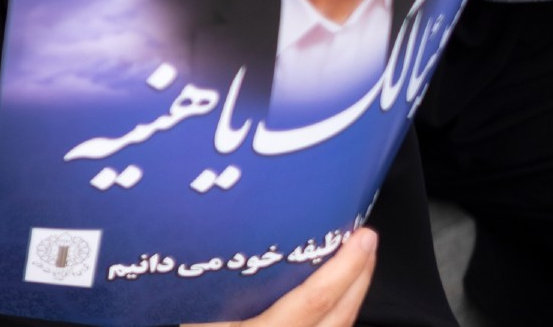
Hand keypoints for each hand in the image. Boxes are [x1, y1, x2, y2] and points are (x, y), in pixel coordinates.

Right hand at [184, 227, 377, 326]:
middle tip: (366, 240)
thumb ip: (207, 287)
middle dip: (359, 276)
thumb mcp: (190, 311)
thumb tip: (208, 236)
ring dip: (351, 294)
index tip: (362, 239)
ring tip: (355, 261)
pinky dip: (337, 312)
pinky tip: (333, 296)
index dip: (343, 269)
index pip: (314, 301)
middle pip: (340, 316)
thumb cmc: (186, 326)